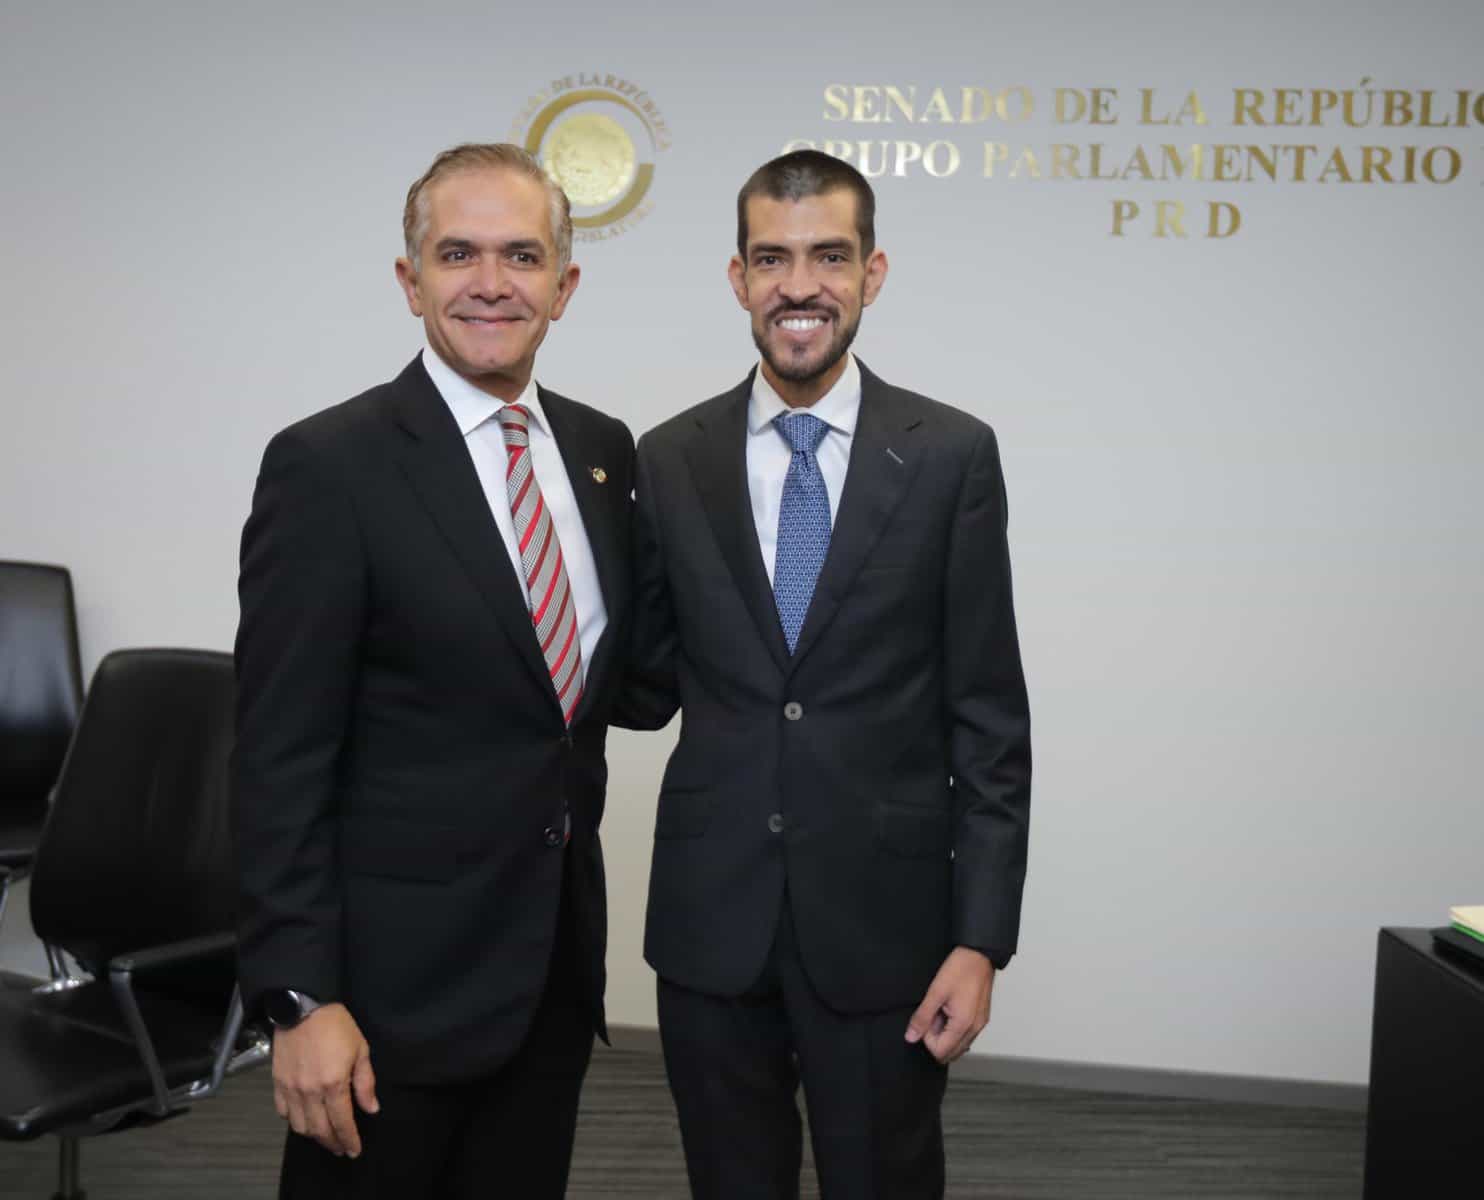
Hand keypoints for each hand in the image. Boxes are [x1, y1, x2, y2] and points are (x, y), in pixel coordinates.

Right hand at [272, 1002, 378, 1156]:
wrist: (304, 1007)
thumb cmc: (336, 1026)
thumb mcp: (361, 1050)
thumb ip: (365, 1083)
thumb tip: (371, 1108)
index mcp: (333, 1084)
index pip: (342, 1122)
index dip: (349, 1139)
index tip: (354, 1150)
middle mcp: (310, 1092)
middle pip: (320, 1130)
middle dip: (332, 1143)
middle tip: (341, 1149)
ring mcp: (291, 1089)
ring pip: (299, 1126)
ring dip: (313, 1136)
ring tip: (325, 1136)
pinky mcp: (277, 1083)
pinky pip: (283, 1112)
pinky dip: (294, 1121)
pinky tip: (304, 1119)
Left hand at [904, 947, 994, 1063]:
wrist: (979, 954)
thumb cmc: (961, 969)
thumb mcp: (936, 992)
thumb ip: (922, 1017)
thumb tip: (911, 1037)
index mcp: (963, 1025)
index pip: (940, 1053)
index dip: (927, 1038)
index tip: (926, 1019)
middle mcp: (975, 1029)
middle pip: (951, 1053)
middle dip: (937, 1039)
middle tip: (933, 1015)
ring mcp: (980, 1024)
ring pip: (958, 1045)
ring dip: (945, 1033)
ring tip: (942, 1009)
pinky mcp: (981, 1018)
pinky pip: (965, 1034)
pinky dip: (954, 1028)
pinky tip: (950, 1009)